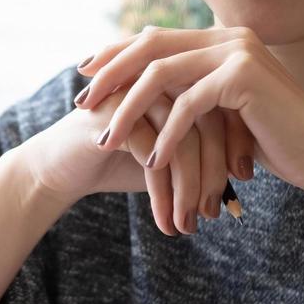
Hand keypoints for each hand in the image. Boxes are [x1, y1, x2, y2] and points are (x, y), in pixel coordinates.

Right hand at [19, 86, 232, 235]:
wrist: (61, 170)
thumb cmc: (118, 163)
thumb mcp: (167, 159)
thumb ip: (202, 154)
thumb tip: (243, 174)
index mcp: (177, 78)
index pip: (224, 105)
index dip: (237, 144)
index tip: (243, 184)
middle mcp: (159, 78)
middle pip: (208, 121)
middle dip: (215, 172)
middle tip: (216, 212)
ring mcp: (135, 91)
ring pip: (183, 140)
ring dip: (189, 189)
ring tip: (189, 225)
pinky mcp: (113, 113)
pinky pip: (153, 155)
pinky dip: (162, 194)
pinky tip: (165, 221)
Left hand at [76, 26, 303, 214]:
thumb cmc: (273, 144)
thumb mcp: (222, 116)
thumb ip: (191, 96)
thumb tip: (143, 96)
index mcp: (223, 39)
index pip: (157, 38)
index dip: (116, 54)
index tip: (84, 75)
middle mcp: (230, 36)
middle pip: (151, 45)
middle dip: (110, 74)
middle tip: (80, 102)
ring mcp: (238, 51)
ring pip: (161, 74)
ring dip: (128, 109)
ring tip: (105, 139)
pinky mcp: (244, 77)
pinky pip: (188, 103)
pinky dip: (167, 134)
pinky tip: (152, 161)